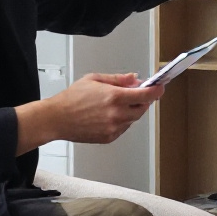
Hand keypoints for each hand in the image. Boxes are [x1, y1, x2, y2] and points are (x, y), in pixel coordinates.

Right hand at [48, 73, 163, 144]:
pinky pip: (124, 128)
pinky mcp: (109, 137)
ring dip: (132, 110)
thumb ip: (117, 79)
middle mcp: (116, 114)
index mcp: (114, 97)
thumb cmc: (71, 99)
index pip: (145, 95)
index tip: (160, 88)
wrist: (56, 119)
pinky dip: (122, 121)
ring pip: (133, 119)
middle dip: (143, 100)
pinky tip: (109, 114)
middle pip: (142, 108)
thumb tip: (134, 78)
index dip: (156, 91)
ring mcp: (113, 127)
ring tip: (116, 103)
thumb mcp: (94, 79)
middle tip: (137, 93)